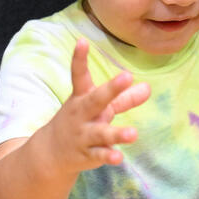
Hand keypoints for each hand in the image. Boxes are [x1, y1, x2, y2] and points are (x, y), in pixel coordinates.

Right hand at [45, 39, 149, 173]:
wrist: (50, 153)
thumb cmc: (81, 121)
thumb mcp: (99, 107)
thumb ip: (124, 98)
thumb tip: (148, 88)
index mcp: (82, 97)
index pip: (79, 75)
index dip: (79, 58)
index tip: (82, 41)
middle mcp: (81, 114)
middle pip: (95, 100)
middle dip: (110, 89)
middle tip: (126, 76)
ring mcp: (82, 134)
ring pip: (100, 133)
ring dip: (116, 133)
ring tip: (133, 133)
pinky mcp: (86, 154)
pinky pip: (99, 155)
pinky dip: (108, 156)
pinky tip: (119, 157)